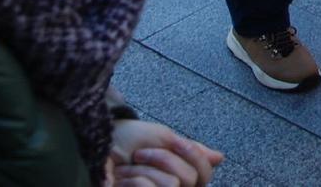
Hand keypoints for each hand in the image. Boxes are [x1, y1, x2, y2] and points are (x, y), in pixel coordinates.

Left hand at [108, 121, 222, 185]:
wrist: (100, 143)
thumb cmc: (128, 140)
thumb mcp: (164, 139)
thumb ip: (192, 150)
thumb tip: (220, 158)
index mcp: (179, 173)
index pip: (205, 174)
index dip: (193, 155)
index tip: (174, 142)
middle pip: (189, 178)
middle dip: (163, 159)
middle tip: (141, 155)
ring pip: (172, 184)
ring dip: (145, 170)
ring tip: (128, 169)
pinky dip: (136, 180)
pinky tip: (121, 179)